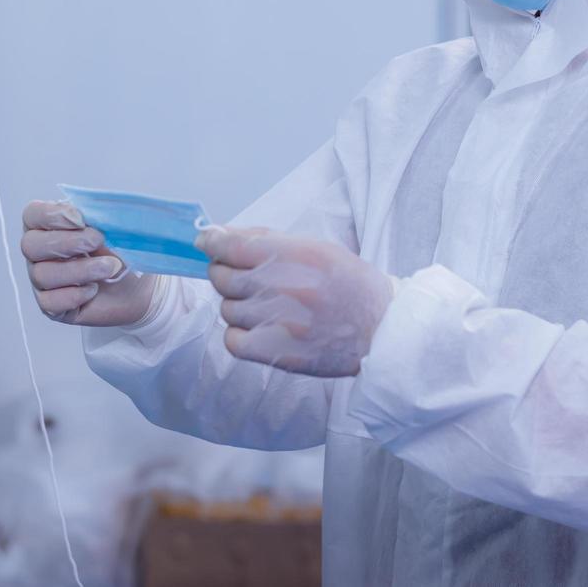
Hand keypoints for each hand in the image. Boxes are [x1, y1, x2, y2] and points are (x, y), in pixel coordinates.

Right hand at [21, 200, 156, 326]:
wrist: (137, 285)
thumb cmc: (119, 250)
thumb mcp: (111, 227)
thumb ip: (96, 216)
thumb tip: (88, 216)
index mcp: (47, 225)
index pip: (32, 214)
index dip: (51, 215)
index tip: (81, 220)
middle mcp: (38, 253)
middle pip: (30, 245)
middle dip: (67, 242)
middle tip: (98, 241)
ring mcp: (41, 281)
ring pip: (42, 275)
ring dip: (80, 269)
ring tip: (109, 267)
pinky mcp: (51, 306)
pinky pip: (50, 303)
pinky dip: (75, 295)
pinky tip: (93, 289)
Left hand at [199, 226, 393, 377]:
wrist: (382, 329)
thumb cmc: (349, 284)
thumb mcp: (316, 248)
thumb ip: (268, 241)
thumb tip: (221, 234)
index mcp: (295, 254)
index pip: (232, 245)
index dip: (211, 241)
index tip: (205, 241)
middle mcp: (283, 286)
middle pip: (223, 276)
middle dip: (224, 272)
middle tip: (240, 275)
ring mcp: (278, 322)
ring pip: (228, 308)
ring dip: (237, 304)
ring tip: (263, 305)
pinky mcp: (277, 353)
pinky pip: (233, 341)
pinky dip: (238, 333)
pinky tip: (255, 328)